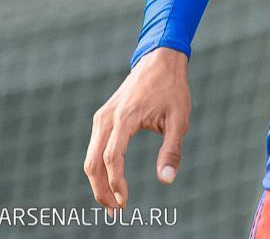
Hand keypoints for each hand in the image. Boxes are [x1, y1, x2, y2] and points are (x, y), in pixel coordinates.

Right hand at [84, 48, 190, 208]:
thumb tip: (167, 180)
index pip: (112, 158)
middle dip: (101, 190)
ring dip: (98, 180)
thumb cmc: (172, 89)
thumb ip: (172, 150)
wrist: (160, 60)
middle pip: (92, 162)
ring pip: (90, 156)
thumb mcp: (179, 119)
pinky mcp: (103, 117)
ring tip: (113, 199)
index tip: (126, 201)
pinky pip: (95, 147)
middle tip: (116, 209)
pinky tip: (110, 178)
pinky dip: (98, 166)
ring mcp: (102, 117)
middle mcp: (107, 118)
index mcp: (124, 118)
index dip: (116, 183)